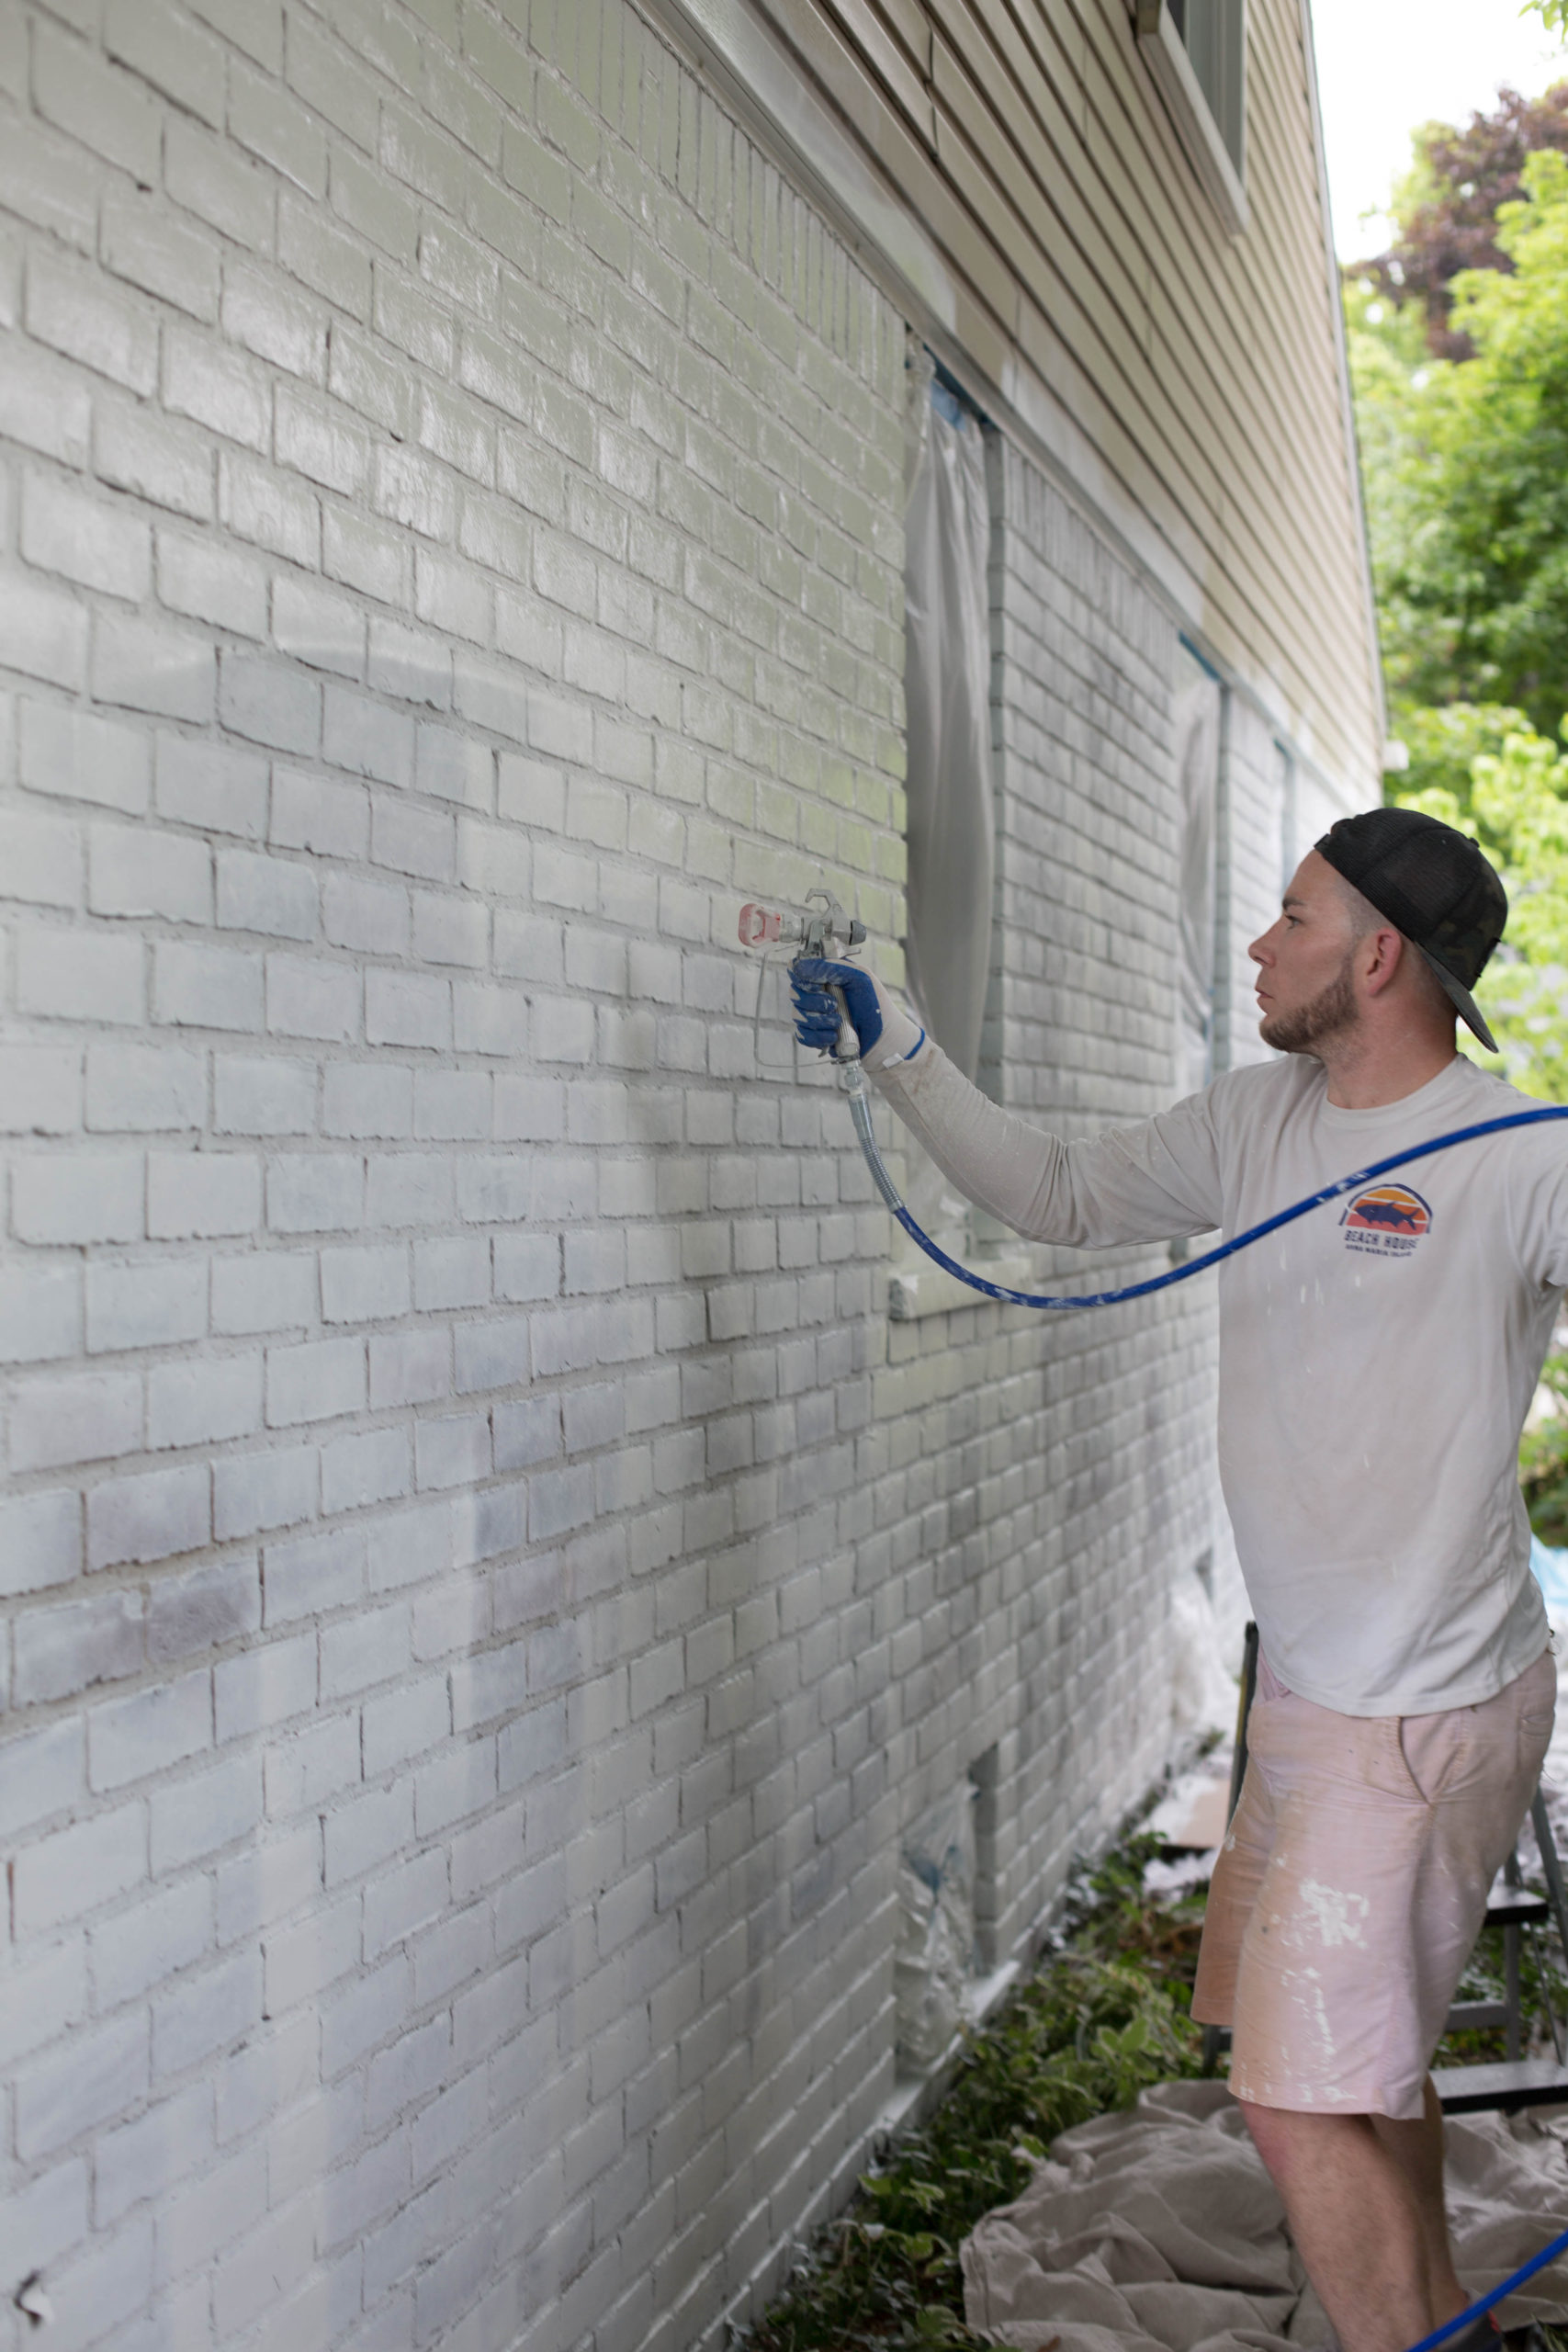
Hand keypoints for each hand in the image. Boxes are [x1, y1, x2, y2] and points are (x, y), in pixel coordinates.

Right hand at [789, 959, 923, 1070]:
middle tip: (834, 1005)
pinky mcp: (814, 1035)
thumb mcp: (860, 977)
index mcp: (825, 975)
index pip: (798, 970)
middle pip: (794, 993)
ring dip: (818, 1020)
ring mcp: (813, 1015)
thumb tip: (800, 965)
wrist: (883, 1038)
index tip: (818, 985)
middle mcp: (816, 993)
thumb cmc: (875, 1004)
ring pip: (797, 1016)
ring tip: (839, 1022)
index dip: (803, 977)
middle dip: (814, 1001)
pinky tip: (833, 1037)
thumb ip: (832, 967)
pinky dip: (818, 1037)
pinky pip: (802, 1035)